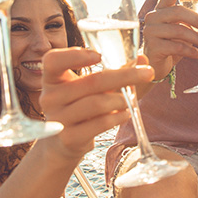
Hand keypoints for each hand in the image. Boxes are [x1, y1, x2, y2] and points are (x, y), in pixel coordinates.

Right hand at [39, 48, 153, 159]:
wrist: (63, 142)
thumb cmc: (79, 106)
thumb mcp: (89, 86)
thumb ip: (112, 70)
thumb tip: (141, 58)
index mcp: (52, 78)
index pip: (53, 60)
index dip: (74, 55)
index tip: (99, 55)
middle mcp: (50, 98)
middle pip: (90, 81)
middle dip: (124, 75)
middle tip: (147, 72)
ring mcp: (58, 119)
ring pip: (97, 103)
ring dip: (121, 99)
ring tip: (129, 99)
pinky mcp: (69, 138)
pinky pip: (100, 123)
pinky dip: (117, 116)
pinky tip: (124, 113)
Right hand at [141, 0, 197, 79]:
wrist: (157, 64)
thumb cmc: (172, 42)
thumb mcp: (187, 27)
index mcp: (161, 8)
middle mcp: (153, 17)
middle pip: (177, 12)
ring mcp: (150, 32)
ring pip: (178, 30)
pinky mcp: (153, 47)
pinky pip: (175, 46)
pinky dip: (190, 50)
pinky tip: (197, 54)